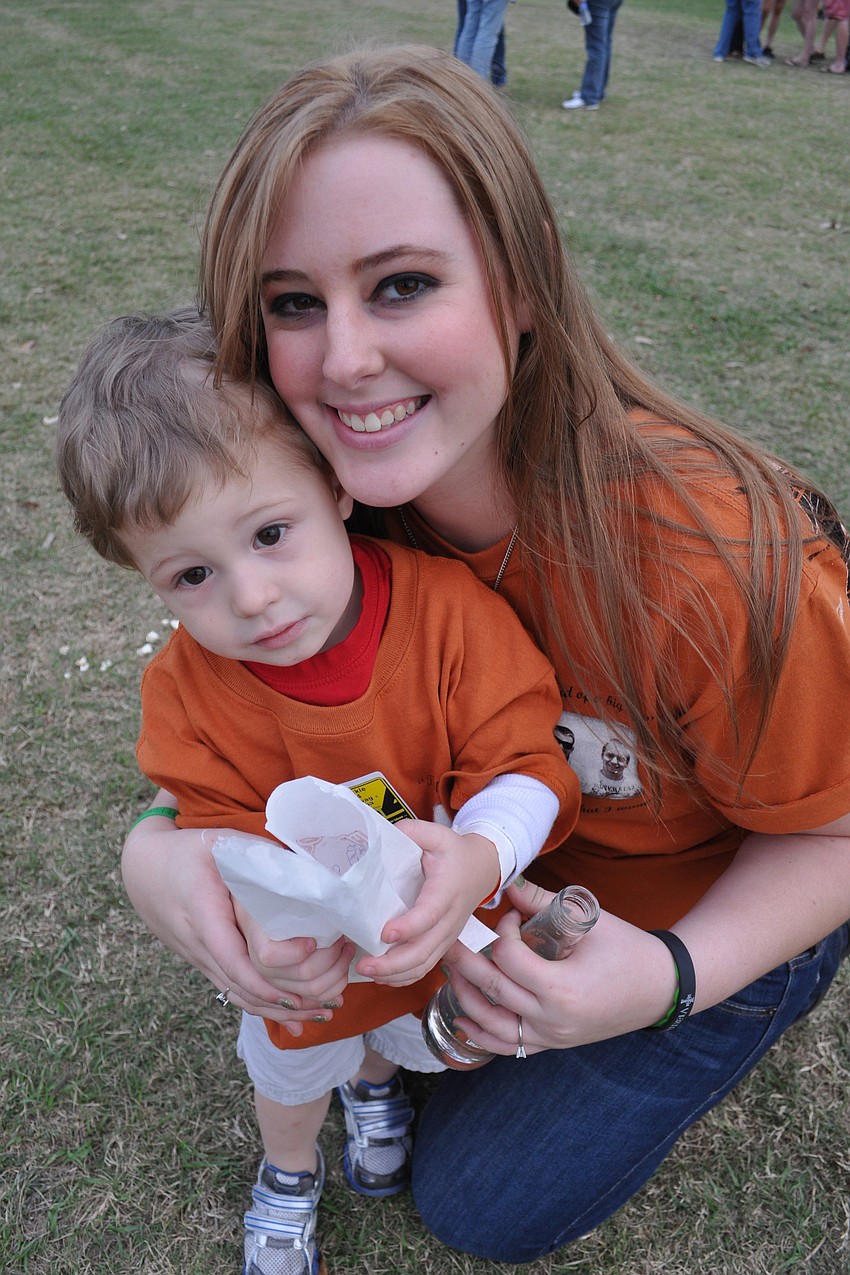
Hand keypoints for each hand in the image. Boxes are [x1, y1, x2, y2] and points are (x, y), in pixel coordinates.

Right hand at [122, 814, 353, 1035]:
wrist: (144, 868)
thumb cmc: (189, 851)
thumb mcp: (222, 845)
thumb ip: (258, 861)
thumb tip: (308, 878)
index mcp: (203, 915)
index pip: (235, 957)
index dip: (273, 967)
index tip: (310, 951)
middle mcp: (199, 946)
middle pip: (244, 987)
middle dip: (290, 999)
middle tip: (333, 996)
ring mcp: (199, 960)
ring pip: (240, 996)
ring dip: (282, 1010)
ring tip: (323, 1013)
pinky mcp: (204, 964)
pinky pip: (235, 992)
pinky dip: (265, 1007)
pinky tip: (295, 1021)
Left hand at [355, 822, 498, 985]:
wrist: (482, 868)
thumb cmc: (455, 852)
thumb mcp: (437, 834)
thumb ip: (412, 831)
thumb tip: (380, 836)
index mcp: (447, 890)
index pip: (430, 913)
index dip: (410, 926)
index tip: (385, 933)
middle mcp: (450, 919)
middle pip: (425, 950)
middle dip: (394, 963)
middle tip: (364, 964)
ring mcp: (448, 935)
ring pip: (425, 964)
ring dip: (395, 974)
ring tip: (367, 971)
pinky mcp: (442, 943)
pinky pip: (426, 967)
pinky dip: (404, 977)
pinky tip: (382, 976)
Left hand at [437, 877, 677, 1054]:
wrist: (662, 988)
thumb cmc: (629, 950)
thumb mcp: (590, 920)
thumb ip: (544, 901)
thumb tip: (509, 884)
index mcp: (562, 988)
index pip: (509, 959)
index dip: (502, 932)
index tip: (510, 917)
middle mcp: (552, 1019)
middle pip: (493, 991)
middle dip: (465, 963)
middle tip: (448, 941)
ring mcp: (552, 1037)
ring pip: (493, 1026)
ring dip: (466, 999)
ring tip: (450, 974)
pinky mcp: (554, 1045)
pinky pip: (509, 1047)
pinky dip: (482, 1035)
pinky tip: (464, 1018)